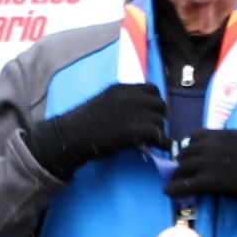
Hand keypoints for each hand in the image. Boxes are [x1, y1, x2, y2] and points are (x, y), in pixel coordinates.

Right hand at [25, 83, 168, 179]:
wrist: (73, 135)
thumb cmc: (80, 122)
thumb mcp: (102, 102)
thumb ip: (119, 101)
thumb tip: (134, 111)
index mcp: (122, 88)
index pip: (152, 89)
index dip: (153, 102)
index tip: (149, 112)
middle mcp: (133, 97)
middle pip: (160, 104)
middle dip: (158, 115)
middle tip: (151, 127)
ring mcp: (138, 112)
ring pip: (161, 121)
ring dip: (157, 130)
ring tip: (149, 140)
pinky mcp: (141, 130)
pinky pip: (162, 136)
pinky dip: (164, 143)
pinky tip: (159, 148)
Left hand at [166, 129, 236, 211]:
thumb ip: (228, 143)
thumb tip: (216, 149)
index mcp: (223, 134)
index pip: (195, 136)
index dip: (191, 147)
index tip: (191, 156)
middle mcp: (212, 145)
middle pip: (185, 152)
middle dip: (183, 162)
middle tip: (183, 173)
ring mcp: (209, 163)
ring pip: (182, 167)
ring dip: (178, 175)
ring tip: (178, 183)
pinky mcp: (210, 181)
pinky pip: (183, 185)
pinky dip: (174, 189)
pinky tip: (170, 193)